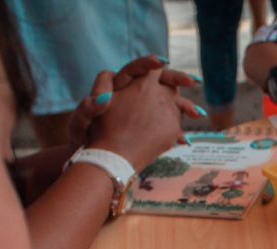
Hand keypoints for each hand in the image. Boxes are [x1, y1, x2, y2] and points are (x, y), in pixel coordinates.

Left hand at [72, 57, 203, 168]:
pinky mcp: (149, 127)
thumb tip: (101, 99)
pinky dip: (179, 129)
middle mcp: (133, 94)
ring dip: (183, 106)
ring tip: (197, 113)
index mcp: (116, 87)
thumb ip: (88, 108)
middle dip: (177, 80)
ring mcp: (144, 111)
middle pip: (158, 81)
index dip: (147, 65)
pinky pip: (167, 123)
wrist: (87, 156)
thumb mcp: (79, 122)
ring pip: (167, 102)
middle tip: (192, 82)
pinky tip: (186, 139)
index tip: (160, 63)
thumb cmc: (81, 138)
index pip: (135, 70)